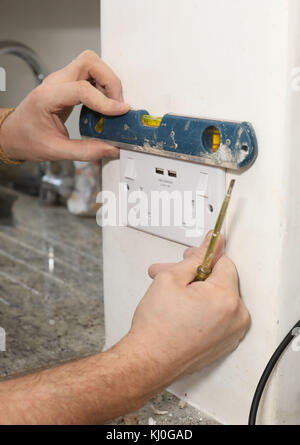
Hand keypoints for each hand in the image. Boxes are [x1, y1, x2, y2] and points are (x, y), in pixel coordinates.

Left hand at [0, 50, 129, 161]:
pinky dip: (103, 86)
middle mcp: (55, 82)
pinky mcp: (68, 84)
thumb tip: (111, 149)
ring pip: (91, 64)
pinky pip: (90, 75)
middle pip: (89, 62)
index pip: (81, 89)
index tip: (120, 111)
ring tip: (113, 105)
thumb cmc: (27, 140)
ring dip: (108, 81)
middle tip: (117, 104)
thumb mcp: (55, 151)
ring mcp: (61, 80)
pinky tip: (104, 105)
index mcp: (47, 97)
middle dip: (109, 80)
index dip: (104, 100)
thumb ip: (85, 151)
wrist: (13, 134)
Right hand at [129, 231, 249, 383]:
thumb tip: (212, 244)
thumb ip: (196, 258)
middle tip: (172, 273)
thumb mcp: (171, 278)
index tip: (192, 257)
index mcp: (226, 298)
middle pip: (220, 281)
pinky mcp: (225, 343)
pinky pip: (218, 316)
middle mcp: (236, 317)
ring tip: (171, 293)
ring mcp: (232, 333)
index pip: (224, 262)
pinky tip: (180, 308)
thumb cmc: (157, 327)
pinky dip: (202, 309)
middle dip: (194, 274)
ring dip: (196, 291)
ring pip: (217, 298)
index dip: (203, 257)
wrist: (148, 361)